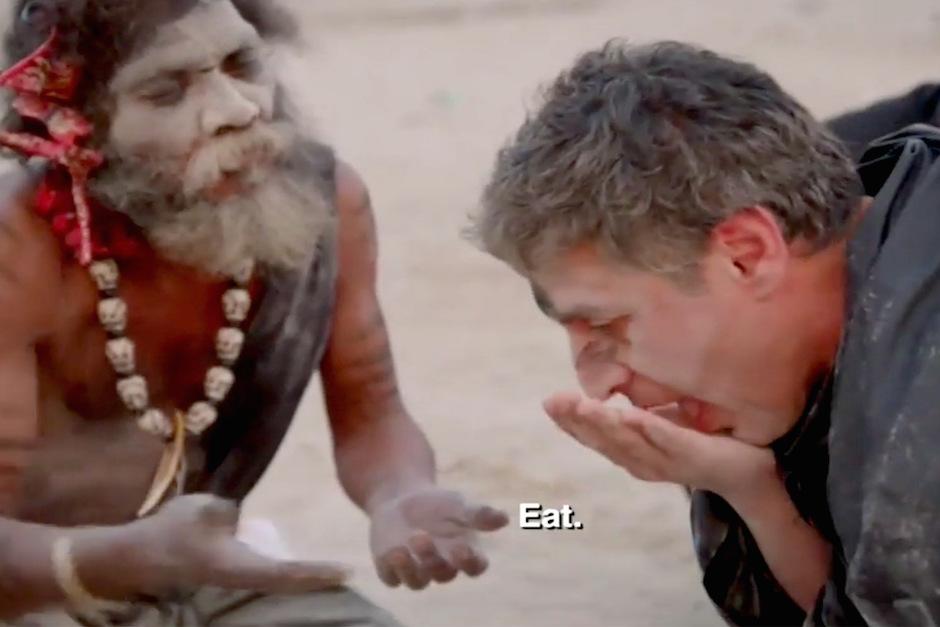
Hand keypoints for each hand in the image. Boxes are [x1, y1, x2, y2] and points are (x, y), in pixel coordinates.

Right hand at [77, 494, 350, 598]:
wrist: (132, 557)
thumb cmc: (169, 534)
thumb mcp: (205, 510)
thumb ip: (233, 511)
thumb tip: (244, 517)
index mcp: (239, 567)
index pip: (287, 572)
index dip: (318, 572)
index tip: (346, 570)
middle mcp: (241, 579)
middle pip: (288, 583)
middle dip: (316, 579)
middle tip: (346, 572)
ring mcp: (232, 581)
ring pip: (275, 580)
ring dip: (299, 575)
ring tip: (328, 570)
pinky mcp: (224, 575)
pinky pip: (261, 573)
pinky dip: (280, 569)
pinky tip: (292, 562)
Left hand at [369, 487, 508, 589]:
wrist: (401, 499)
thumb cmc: (436, 505)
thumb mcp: (457, 504)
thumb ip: (478, 514)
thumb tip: (504, 518)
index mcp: (464, 554)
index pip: (474, 567)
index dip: (470, 562)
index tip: (463, 548)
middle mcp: (441, 567)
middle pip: (443, 574)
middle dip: (433, 558)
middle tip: (422, 536)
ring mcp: (416, 571)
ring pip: (417, 581)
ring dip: (411, 567)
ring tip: (404, 544)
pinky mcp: (391, 569)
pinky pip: (392, 577)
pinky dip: (393, 569)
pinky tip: (393, 551)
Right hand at [543, 392, 776, 500]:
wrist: (750, 476)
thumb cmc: (703, 445)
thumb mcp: (663, 426)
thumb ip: (640, 411)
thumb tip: (616, 379)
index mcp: (634, 454)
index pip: (595, 438)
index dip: (571, 423)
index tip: (550, 403)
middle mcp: (644, 462)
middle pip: (604, 441)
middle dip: (578, 421)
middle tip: (555, 401)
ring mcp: (668, 462)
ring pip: (630, 442)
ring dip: (604, 424)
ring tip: (583, 406)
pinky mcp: (694, 456)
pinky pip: (668, 441)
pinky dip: (648, 430)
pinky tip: (630, 416)